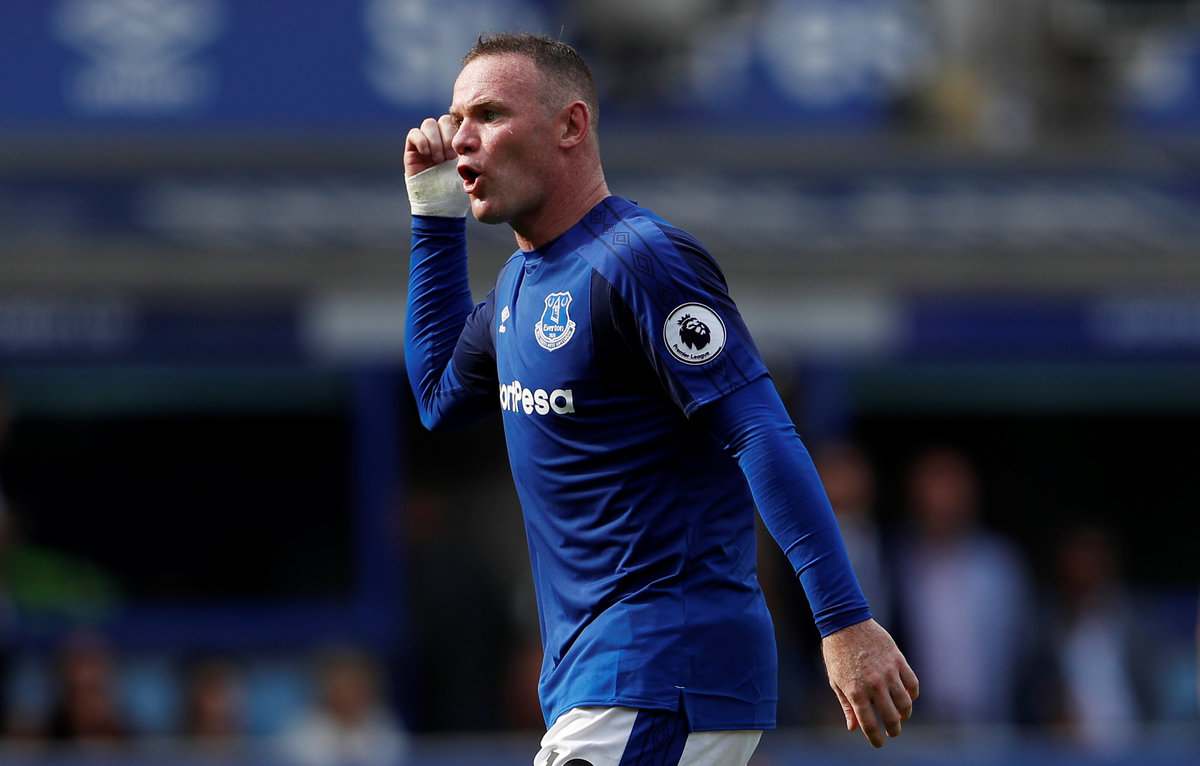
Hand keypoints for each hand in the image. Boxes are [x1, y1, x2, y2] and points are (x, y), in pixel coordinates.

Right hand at [404, 115, 468, 217]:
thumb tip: (480, 136)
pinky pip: (414, 134)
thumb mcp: (469, 170)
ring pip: (429, 124)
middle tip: (449, 156)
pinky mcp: (412, 150)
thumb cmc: (456, 192)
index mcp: (455, 142)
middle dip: (448, 136)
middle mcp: (440, 140)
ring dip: (436, 140)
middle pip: (443, 120)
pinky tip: (427, 155)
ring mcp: (425, 144)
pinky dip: (421, 141)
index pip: (456, 122)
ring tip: (439, 159)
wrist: (440, 206)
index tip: (460, 152)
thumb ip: (473, 153)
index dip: (458, 132)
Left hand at [821, 618, 918, 747]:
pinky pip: (912, 684)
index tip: (879, 743)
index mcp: (856, 691)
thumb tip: (853, 727)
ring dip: (905, 714)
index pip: (870, 724)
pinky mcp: (898, 660)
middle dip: (894, 730)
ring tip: (901, 716)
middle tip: (893, 732)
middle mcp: (874, 684)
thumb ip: (847, 705)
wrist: (846, 623)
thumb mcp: (836, 681)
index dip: (876, 738)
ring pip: (906, 703)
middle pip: (891, 717)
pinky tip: (907, 698)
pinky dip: (912, 695)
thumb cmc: (837, 653)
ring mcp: (888, 672)